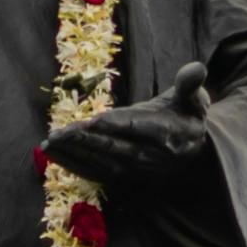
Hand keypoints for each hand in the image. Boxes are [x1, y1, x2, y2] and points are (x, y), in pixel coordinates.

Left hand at [49, 79, 218, 205]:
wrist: (194, 151)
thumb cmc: (187, 115)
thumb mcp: (194, 97)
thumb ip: (191, 83)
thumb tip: (197, 69)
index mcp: (169, 133)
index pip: (138, 129)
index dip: (115, 125)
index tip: (93, 120)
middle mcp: (151, 156)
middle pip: (115, 149)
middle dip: (87, 142)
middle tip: (60, 133)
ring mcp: (136, 170)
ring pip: (102, 163)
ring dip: (74, 155)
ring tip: (50, 143)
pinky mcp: (124, 177)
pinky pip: (96, 173)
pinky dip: (74, 165)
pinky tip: (54, 155)